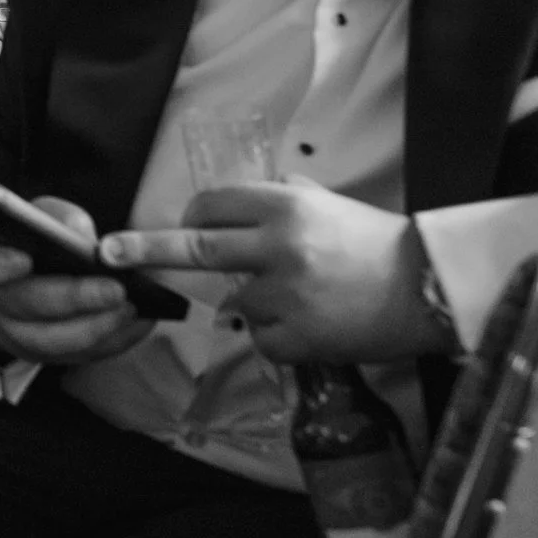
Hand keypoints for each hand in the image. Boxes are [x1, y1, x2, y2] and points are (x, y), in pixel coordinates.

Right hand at [0, 195, 152, 366]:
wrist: (33, 280)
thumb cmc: (37, 242)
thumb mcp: (44, 217)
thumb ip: (59, 219)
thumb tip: (84, 239)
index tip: (24, 257)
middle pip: (24, 306)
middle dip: (73, 298)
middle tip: (115, 288)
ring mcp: (17, 335)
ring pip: (53, 340)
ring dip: (97, 326)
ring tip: (132, 306)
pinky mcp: (48, 355)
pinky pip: (81, 355)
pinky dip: (114, 340)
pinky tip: (140, 320)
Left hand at [99, 181, 441, 363]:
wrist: (429, 289)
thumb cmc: (374, 242)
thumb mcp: (325, 204)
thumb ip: (278, 200)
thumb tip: (231, 205)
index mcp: (285, 207)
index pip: (211, 207)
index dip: (192, 216)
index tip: (181, 224)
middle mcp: (279, 248)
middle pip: (195, 249)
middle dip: (145, 248)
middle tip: (108, 251)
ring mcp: (285, 296)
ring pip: (234, 302)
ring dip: (254, 302)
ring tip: (303, 297)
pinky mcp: (296, 338)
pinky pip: (260, 338)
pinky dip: (275, 334)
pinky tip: (311, 323)